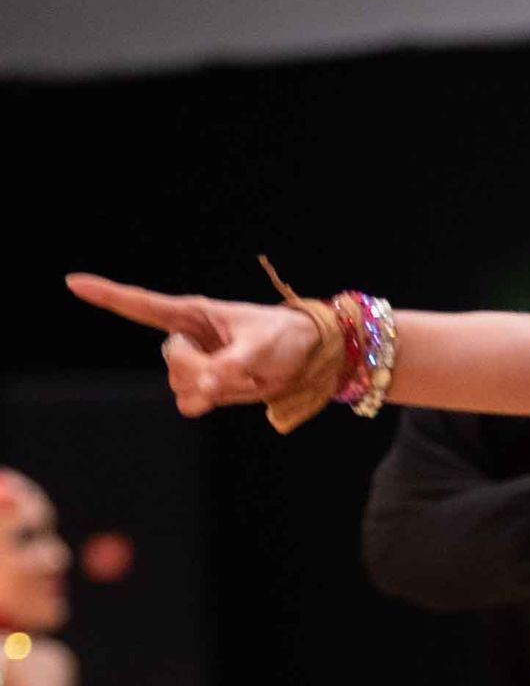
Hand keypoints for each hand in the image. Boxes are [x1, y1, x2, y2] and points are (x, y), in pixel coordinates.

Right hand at [66, 274, 317, 417]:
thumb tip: (204, 388)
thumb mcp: (260, 349)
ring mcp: (194, 363)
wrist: (301, 356)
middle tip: (234, 368)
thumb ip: (230, 367)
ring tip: (243, 375)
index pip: (140, 305)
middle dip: (199, 371)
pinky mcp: (204, 386)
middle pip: (170, 363)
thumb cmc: (280, 338)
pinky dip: (211, 403)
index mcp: (192, 314)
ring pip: (180, 387)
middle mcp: (186, 338)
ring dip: (211, 390)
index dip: (106, 294)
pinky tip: (233, 388)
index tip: (72, 281)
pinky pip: (192, 403)